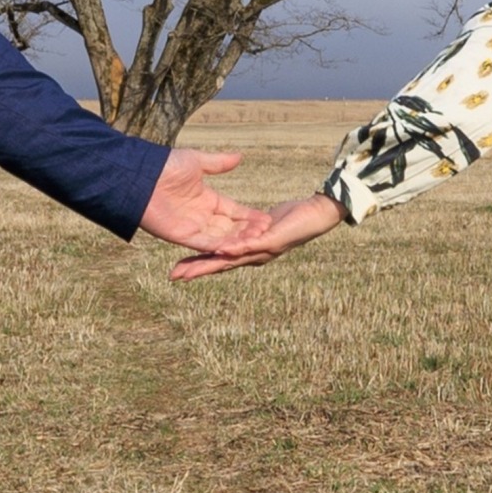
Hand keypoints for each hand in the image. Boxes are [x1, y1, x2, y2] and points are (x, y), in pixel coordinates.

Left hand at [137, 147, 273, 254]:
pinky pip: (204, 243)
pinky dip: (218, 246)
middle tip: (269, 233)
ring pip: (221, 238)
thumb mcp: (196, 162)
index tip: (269, 220)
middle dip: (249, 232)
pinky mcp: (181, 236)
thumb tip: (239, 157)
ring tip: (257, 241)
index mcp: (207, 200)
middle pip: (231, 228)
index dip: (250, 216)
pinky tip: (235, 247)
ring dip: (238, 241)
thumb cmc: (165, 166)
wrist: (140, 175)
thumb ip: (218, 163)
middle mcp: (202, 216)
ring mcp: (192, 227)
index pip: (235, 211)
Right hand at [168, 191, 344, 280]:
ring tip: (191, 271)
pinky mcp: (272, 241)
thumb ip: (246, 229)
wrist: (317, 215)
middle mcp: (254, 256)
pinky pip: (251, 246)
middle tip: (174, 277)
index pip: (218, 259)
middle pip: (219, 265)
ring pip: (231, 260)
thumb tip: (233, 230)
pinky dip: (236, 249)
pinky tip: (222, 251)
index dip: (196, 264)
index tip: (175, 270)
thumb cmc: (291, 218)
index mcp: (248, 252)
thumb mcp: (261, 223)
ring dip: (210, 265)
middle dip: (196, 270)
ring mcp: (263, 251)